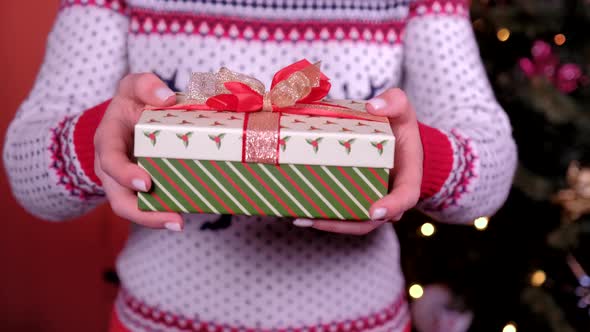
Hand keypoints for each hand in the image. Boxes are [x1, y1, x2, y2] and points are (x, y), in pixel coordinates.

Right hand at [94, 73, 183, 230]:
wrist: (125, 121)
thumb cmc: (132, 103)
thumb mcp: (133, 86)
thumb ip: (145, 85)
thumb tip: (167, 98)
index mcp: (108, 140)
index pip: (110, 160)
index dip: (125, 174)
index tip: (146, 183)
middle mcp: (112, 167)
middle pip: (119, 197)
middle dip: (142, 212)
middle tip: (172, 218)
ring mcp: (125, 182)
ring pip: (132, 209)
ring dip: (154, 220)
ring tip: (179, 223)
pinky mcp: (142, 190)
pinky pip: (148, 207)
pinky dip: (163, 214)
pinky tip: (183, 216)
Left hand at [292, 88, 422, 234]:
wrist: (396, 141)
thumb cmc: (400, 127)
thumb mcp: (403, 110)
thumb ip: (395, 102)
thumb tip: (373, 106)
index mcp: (407, 177)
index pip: (405, 197)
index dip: (392, 206)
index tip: (375, 211)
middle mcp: (390, 196)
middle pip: (371, 219)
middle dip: (345, 222)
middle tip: (317, 218)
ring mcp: (372, 202)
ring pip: (354, 222)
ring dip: (327, 223)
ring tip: (300, 218)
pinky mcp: (356, 201)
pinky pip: (343, 216)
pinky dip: (323, 216)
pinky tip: (299, 214)